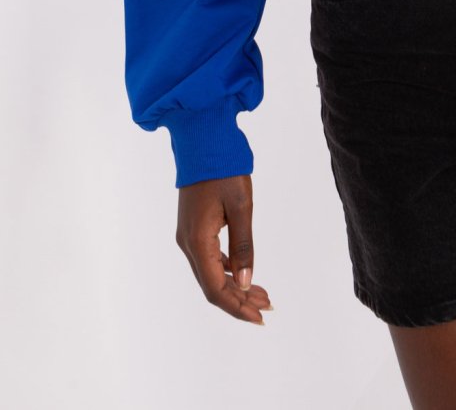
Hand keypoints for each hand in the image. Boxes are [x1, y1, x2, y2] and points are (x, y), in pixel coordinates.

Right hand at [176, 173, 272, 325]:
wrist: (202, 139)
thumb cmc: (224, 169)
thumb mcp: (241, 206)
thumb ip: (243, 246)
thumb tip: (245, 282)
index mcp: (197, 240)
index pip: (215, 289)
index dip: (237, 307)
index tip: (260, 317)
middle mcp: (188, 242)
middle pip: (211, 286)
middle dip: (239, 300)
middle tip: (268, 307)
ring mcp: (188, 235)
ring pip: (210, 273)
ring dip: (234, 286)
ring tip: (262, 294)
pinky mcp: (193, 227)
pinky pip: (208, 258)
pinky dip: (226, 269)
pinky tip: (242, 273)